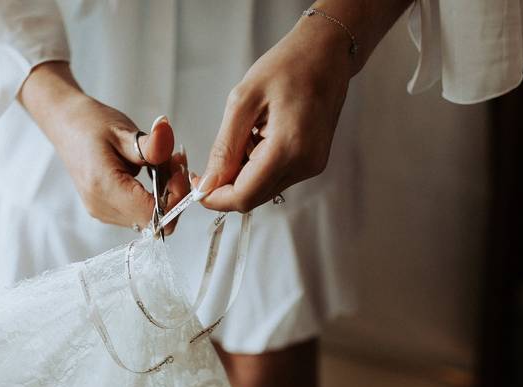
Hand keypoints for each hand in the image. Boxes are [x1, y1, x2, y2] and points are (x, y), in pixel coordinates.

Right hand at [19, 62, 190, 229]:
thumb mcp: (124, 131)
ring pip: (149, 220)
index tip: (179, 170)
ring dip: (165, 195)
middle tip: (175, 162)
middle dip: (173, 195)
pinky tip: (152, 174)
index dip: (175, 197)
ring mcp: (103, 212)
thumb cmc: (91, 124)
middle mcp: (102, 207)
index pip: (153, 214)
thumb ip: (151, 145)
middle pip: (154, 221)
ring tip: (162, 163)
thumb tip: (169, 136)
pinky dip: (152, 197)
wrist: (65, 125)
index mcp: (104, 188)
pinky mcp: (106, 211)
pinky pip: (139, 213)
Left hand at [195, 11, 354, 211]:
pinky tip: (257, 138)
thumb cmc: (287, 65)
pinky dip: (257, 166)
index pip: (244, 196)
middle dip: (226, 186)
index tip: (196, 183)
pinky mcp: (312, 162)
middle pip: (253, 198)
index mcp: (289, 148)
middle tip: (213, 159)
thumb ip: (224, 148)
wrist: (326, 52)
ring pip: (263, 190)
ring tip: (243, 135)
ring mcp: (311, 165)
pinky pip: (276, 177)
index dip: (215, 197)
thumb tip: (208, 183)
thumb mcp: (243, 101)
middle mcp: (305, 164)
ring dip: (242, 174)